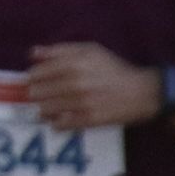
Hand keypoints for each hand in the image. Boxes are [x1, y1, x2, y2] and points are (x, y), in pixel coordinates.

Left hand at [26, 43, 158, 130]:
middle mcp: (75, 83)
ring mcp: (81, 103)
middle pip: (36, 93)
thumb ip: (59, 50)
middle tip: (41, 95)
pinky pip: (60, 125)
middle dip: (35, 94)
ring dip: (43, 109)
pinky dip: (56, 122)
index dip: (32, 78)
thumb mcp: (89, 51)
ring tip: (50, 107)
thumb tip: (32, 53)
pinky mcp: (88, 120)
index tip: (36, 80)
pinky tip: (60, 117)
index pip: (36, 73)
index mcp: (73, 63)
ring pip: (44, 110)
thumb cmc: (113, 69)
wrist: (142, 92)